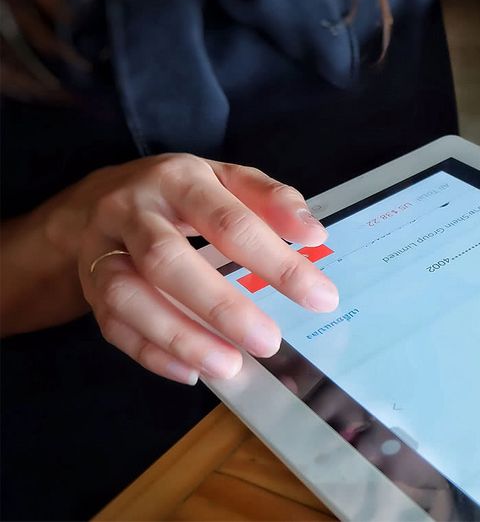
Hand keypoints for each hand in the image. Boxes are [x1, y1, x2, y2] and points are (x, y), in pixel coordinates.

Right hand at [41, 154, 338, 383]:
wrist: (99, 199)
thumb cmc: (182, 195)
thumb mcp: (228, 180)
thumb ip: (273, 201)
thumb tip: (313, 233)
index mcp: (179, 179)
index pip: (230, 222)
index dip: (276, 262)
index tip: (319, 297)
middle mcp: (133, 212)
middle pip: (168, 260)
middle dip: (220, 306)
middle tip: (268, 341)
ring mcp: (102, 250)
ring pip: (129, 296)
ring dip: (180, 336)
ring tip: (229, 366)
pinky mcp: (89, 287)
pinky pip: (112, 325)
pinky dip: (151, 353)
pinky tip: (191, 372)